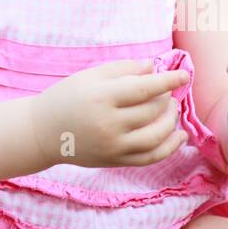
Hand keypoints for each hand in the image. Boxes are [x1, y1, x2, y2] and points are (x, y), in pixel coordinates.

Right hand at [29, 59, 190, 168]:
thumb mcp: (91, 76)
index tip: (185, 75)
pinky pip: (150, 158)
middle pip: (152, 112)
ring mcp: (112, 146)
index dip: (168, 81)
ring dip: (171, 122)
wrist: (42, 133)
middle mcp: (108, 124)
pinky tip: (179, 136)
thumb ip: (123, 69)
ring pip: (156, 136)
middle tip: (167, 91)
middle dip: (166, 99)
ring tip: (171, 110)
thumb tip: (153, 67)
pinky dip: (169, 148)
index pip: (144, 89)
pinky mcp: (115, 161)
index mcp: (102, 98)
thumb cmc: (67, 97)